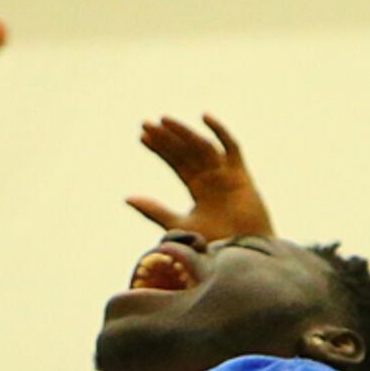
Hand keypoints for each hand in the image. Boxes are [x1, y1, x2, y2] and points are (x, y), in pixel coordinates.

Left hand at [124, 114, 274, 241]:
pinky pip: (231, 147)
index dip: (160, 149)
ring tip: (163, 120)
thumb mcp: (178, 224)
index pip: (177, 162)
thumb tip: (127, 197)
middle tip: (146, 124)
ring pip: (202, 146)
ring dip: (184, 132)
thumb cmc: (215, 242)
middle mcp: (212, 177)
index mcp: (199, 188)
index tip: (142, 137)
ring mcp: (227, 174)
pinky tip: (204, 117)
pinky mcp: (241, 174)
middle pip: (187, 151)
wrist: (242, 253)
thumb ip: (154, 209)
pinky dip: (220, 131)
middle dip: (167, 137)